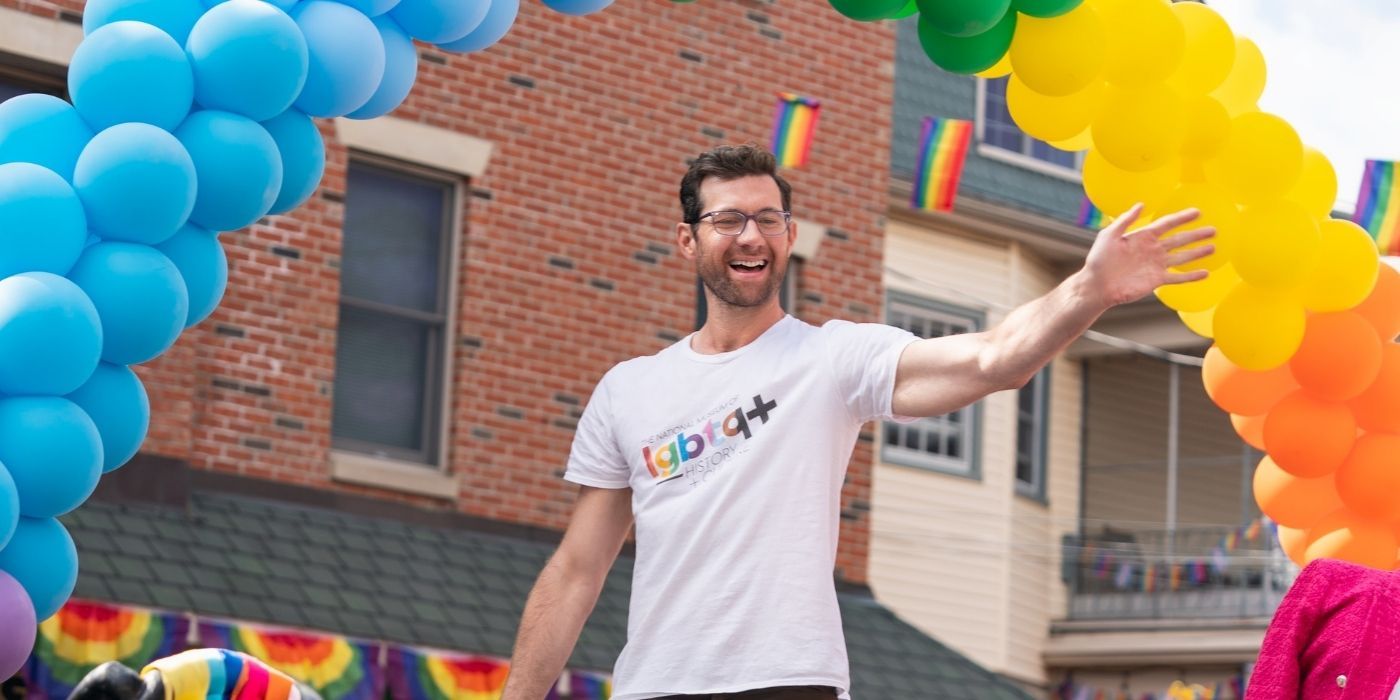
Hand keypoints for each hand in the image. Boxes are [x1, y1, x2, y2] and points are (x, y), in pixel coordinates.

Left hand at [1080, 204, 1215, 307]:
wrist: (1096, 285)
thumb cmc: (1099, 260)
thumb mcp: (1109, 236)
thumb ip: (1125, 220)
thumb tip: (1141, 205)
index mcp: (1143, 236)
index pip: (1167, 224)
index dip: (1182, 218)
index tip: (1198, 212)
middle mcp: (1152, 249)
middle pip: (1179, 239)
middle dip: (1196, 234)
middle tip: (1214, 230)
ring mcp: (1155, 265)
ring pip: (1182, 257)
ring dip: (1197, 253)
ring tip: (1213, 247)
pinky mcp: (1156, 280)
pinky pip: (1177, 277)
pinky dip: (1191, 276)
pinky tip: (1205, 273)